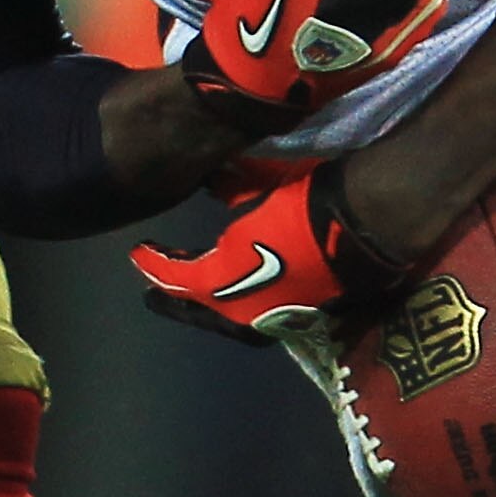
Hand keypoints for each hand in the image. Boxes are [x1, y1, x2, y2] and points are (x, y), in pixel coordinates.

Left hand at [132, 161, 413, 342]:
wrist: (359, 230)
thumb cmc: (298, 211)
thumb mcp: (254, 196)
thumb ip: (228, 190)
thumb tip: (208, 178)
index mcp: (223, 288)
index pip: (177, 280)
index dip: (155, 266)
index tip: (136, 254)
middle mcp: (245, 313)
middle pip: (202, 310)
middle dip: (177, 301)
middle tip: (154, 296)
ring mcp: (276, 318)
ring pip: (231, 317)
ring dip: (210, 306)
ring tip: (194, 295)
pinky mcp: (305, 314)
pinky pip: (264, 310)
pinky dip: (247, 301)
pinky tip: (244, 291)